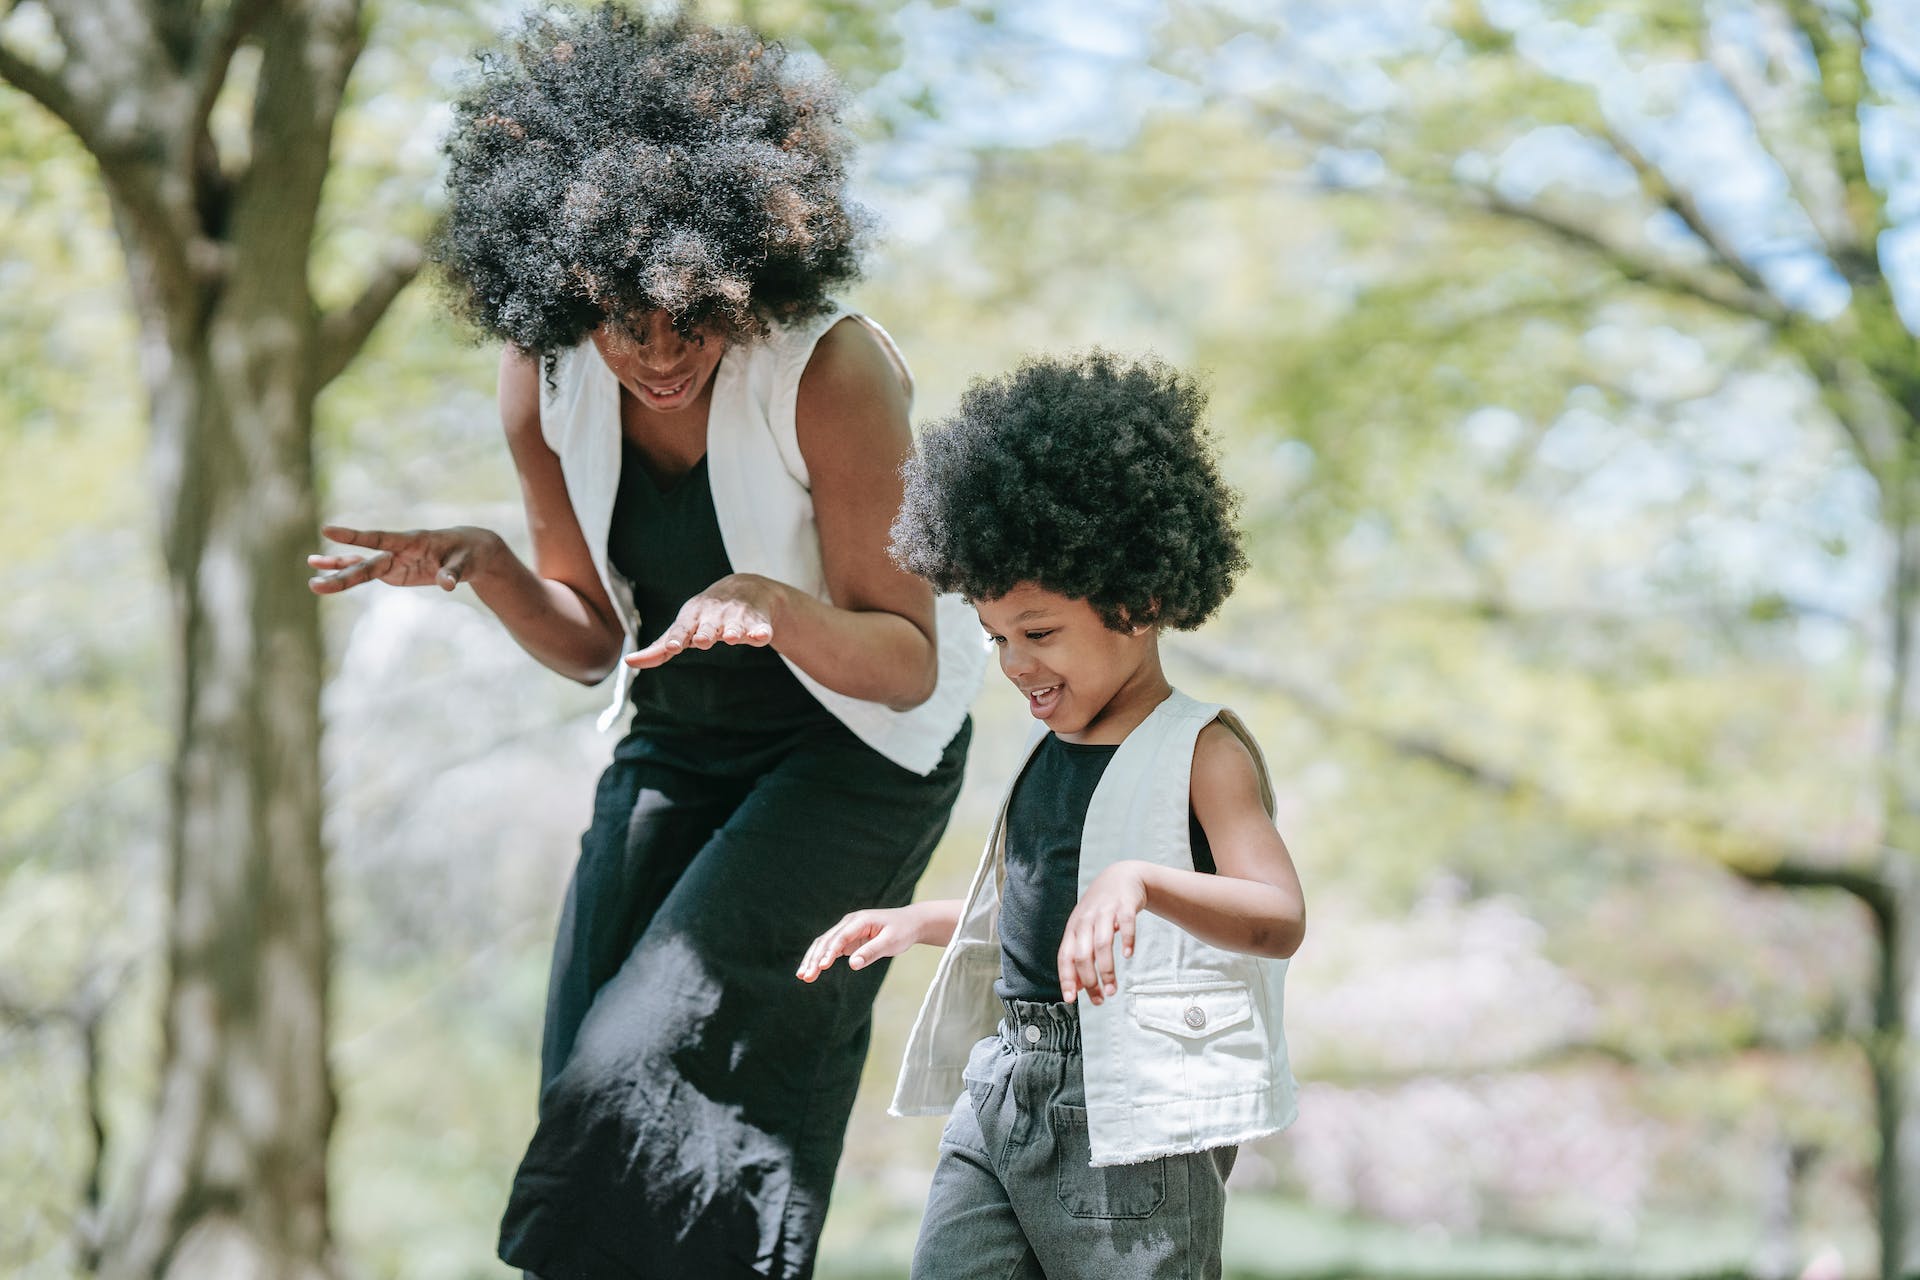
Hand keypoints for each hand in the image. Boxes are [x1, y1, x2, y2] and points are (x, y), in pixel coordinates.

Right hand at [308, 525, 496, 593]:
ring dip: (338, 574)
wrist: (471, 551)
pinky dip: (347, 574)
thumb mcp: (467, 563)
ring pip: (361, 568)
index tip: (328, 530)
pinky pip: (367, 573)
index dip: (356, 536)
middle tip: (314, 584)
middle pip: (366, 563)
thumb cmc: (469, 554)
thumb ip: (454, 572)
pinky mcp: (394, 571)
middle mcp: (398, 550)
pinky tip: (324, 576)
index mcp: (413, 541)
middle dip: (341, 573)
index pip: (381, 538)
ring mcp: (394, 560)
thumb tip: (448, 584)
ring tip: (313, 582)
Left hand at [626, 573, 781, 667]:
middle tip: (704, 640)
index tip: (674, 647)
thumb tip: (629, 662)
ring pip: (735, 626)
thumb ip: (658, 648)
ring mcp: (737, 617)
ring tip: (733, 636)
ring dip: (733, 631)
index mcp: (692, 618)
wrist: (745, 588)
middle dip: (706, 633)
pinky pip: (760, 627)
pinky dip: (761, 631)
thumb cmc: (705, 615)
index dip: (677, 638)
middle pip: (709, 628)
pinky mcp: (758, 621)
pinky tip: (762, 636)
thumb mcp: (682, 627)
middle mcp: (713, 616)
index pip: (682, 629)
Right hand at [797, 906, 924, 981]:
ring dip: (813, 959)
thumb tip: (852, 965)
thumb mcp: (890, 942)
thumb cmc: (902, 931)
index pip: (840, 937)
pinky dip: (820, 959)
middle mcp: (849, 922)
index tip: (821, 967)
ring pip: (824, 944)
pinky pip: (830, 948)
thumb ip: (871, 952)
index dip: (830, 952)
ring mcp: (847, 930)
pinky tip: (812, 971)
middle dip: (814, 958)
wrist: (910, 923)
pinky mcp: (848, 938)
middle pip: (826, 940)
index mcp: (860, 920)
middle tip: (805, 976)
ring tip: (802, 976)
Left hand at [1057, 861, 1151, 1004]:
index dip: (1066, 978)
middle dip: (1090, 980)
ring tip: (1113, 988)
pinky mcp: (1124, 906)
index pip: (1065, 957)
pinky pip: (1125, 924)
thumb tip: (1076, 988)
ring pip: (1101, 943)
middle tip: (1101, 999)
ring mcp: (1104, 912)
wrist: (1121, 877)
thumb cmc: (1101, 910)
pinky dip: (1126, 940)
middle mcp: (1085, 921)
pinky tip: (1128, 955)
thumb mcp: (1085, 930)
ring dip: (1107, 969)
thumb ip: (1080, 956)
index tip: (1071, 999)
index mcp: (1073, 929)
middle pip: (1082, 954)